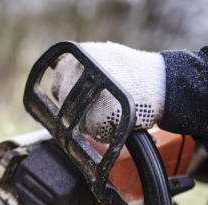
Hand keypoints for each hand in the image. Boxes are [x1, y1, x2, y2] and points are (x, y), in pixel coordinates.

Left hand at [51, 42, 165, 142]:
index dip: (68, 98)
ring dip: (93, 124)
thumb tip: (59, 85)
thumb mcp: (102, 58)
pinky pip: (93, 133)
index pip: (56, 87)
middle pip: (65, 108)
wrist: (163, 82)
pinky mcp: (97, 118)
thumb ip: (80, 70)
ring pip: (77, 123)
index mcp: (74, 59)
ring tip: (113, 111)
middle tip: (103, 107)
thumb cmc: (134, 72)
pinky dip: (106, 132)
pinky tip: (118, 119)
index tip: (82, 100)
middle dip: (81, 113)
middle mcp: (75, 76)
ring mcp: (84, 97)